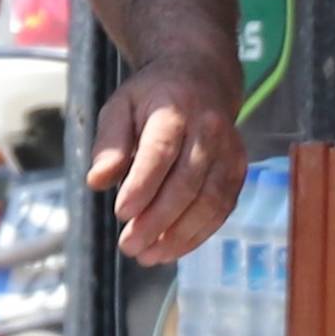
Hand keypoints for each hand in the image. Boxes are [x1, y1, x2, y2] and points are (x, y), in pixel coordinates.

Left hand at [85, 49, 245, 264]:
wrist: (201, 79)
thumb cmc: (152, 98)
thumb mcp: (120, 107)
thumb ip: (109, 144)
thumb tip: (96, 181)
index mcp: (174, 110)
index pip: (160, 152)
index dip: (142, 186)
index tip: (121, 214)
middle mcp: (208, 129)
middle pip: (186, 183)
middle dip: (156, 221)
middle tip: (129, 246)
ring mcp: (229, 151)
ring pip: (209, 202)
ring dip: (178, 236)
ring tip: (147, 256)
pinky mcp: (239, 170)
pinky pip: (222, 209)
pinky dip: (198, 234)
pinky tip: (171, 248)